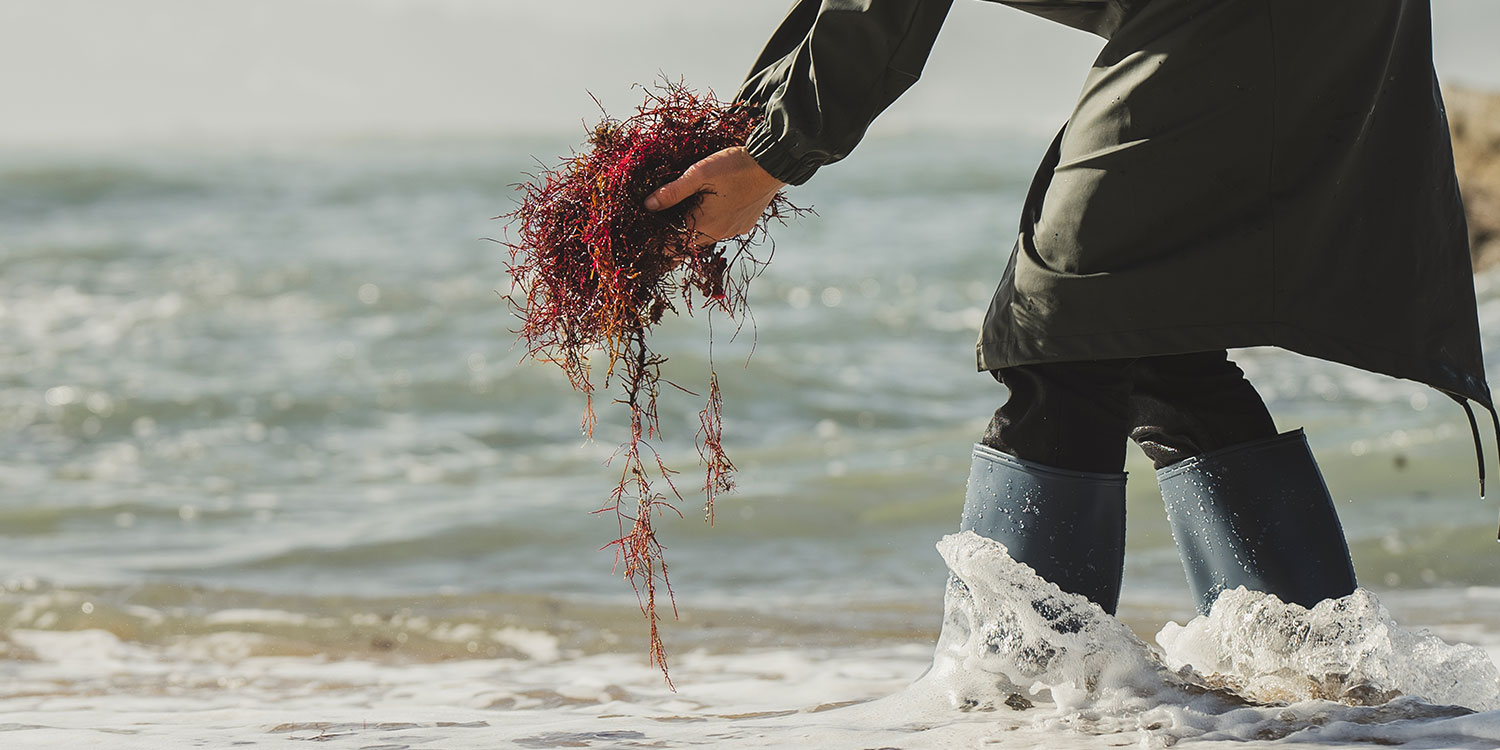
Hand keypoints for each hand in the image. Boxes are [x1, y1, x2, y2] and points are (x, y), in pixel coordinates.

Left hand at [645, 147, 786, 251]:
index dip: (660, 242)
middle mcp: (720, 233)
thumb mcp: (698, 174)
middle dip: (676, 234)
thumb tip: (648, 205)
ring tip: (686, 210)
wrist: (771, 164)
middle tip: (663, 220)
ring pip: (707, 235)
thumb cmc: (734, 166)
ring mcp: (735, 230)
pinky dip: (714, 221)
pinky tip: (711, 206)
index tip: (649, 234)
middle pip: (690, 242)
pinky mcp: (746, 224)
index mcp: (705, 225)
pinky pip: (723, 228)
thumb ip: (672, 191)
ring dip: (696, 227)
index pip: (674, 245)